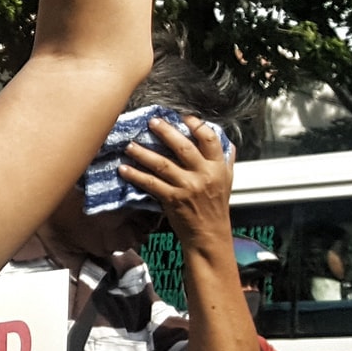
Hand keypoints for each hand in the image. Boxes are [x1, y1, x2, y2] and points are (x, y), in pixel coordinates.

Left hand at [119, 116, 233, 248]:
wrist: (209, 234)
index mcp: (218, 167)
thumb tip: (227, 143)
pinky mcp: (172, 199)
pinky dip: (135, 175)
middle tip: (151, 122)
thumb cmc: (216, 207)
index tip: (183, 116)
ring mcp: (188, 186)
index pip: (210, 139)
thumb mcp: (227, 181)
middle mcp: (204, 174)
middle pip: (183, 147)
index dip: (196, 125)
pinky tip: (123, 169)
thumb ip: (226, 161)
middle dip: (166, 132)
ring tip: (130, 145)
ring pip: (163, 164)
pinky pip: (150, 183)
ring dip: (144, 153)